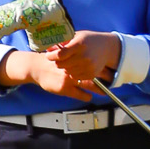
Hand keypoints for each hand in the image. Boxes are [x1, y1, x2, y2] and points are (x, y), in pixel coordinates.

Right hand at [0, 33, 120, 98]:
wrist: (36, 67)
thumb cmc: (51, 60)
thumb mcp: (63, 52)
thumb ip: (74, 53)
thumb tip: (87, 51)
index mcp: (74, 58)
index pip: (93, 62)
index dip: (103, 67)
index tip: (112, 70)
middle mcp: (74, 68)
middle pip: (94, 74)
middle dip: (104, 78)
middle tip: (113, 81)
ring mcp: (70, 79)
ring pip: (89, 85)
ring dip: (98, 89)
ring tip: (105, 92)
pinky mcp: (65, 88)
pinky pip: (79, 94)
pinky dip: (85, 96)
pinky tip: (89, 97)